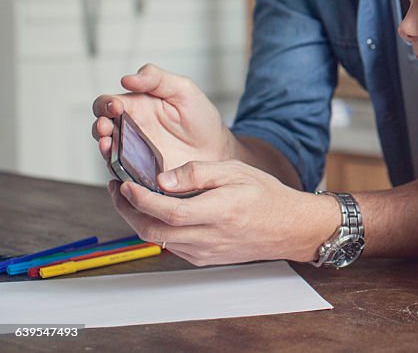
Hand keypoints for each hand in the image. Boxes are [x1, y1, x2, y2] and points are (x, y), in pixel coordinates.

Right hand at [92, 64, 234, 172]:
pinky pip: (121, 174)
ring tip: (108, 145)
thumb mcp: (183, 90)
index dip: (105, 104)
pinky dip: (116, 171)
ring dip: (103, 148)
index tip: (116, 106)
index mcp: (136, 106)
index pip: (107, 103)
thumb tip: (126, 79)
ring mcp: (132, 153)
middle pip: (101, 128)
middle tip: (106, 128)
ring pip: (107, 151)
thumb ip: (156, 79)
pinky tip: (120, 166)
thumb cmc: (200, 117)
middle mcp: (129, 129)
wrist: (218, 149)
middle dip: (99, 127)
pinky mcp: (140, 172)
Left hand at [109, 159, 327, 264]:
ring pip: (157, 240)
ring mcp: (204, 252)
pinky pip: (170, 245)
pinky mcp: (203, 258)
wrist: (288, 228)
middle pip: (153, 230)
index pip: (168, 210)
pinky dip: (156, 228)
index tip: (125, 183)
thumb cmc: (265, 195)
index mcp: (219, 212)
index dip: (140, 199)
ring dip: (138, 219)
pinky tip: (157, 211)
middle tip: (118, 189)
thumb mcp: (236, 171)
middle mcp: (209, 237)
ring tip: (133, 196)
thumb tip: (163, 178)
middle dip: (127, 210)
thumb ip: (198, 172)